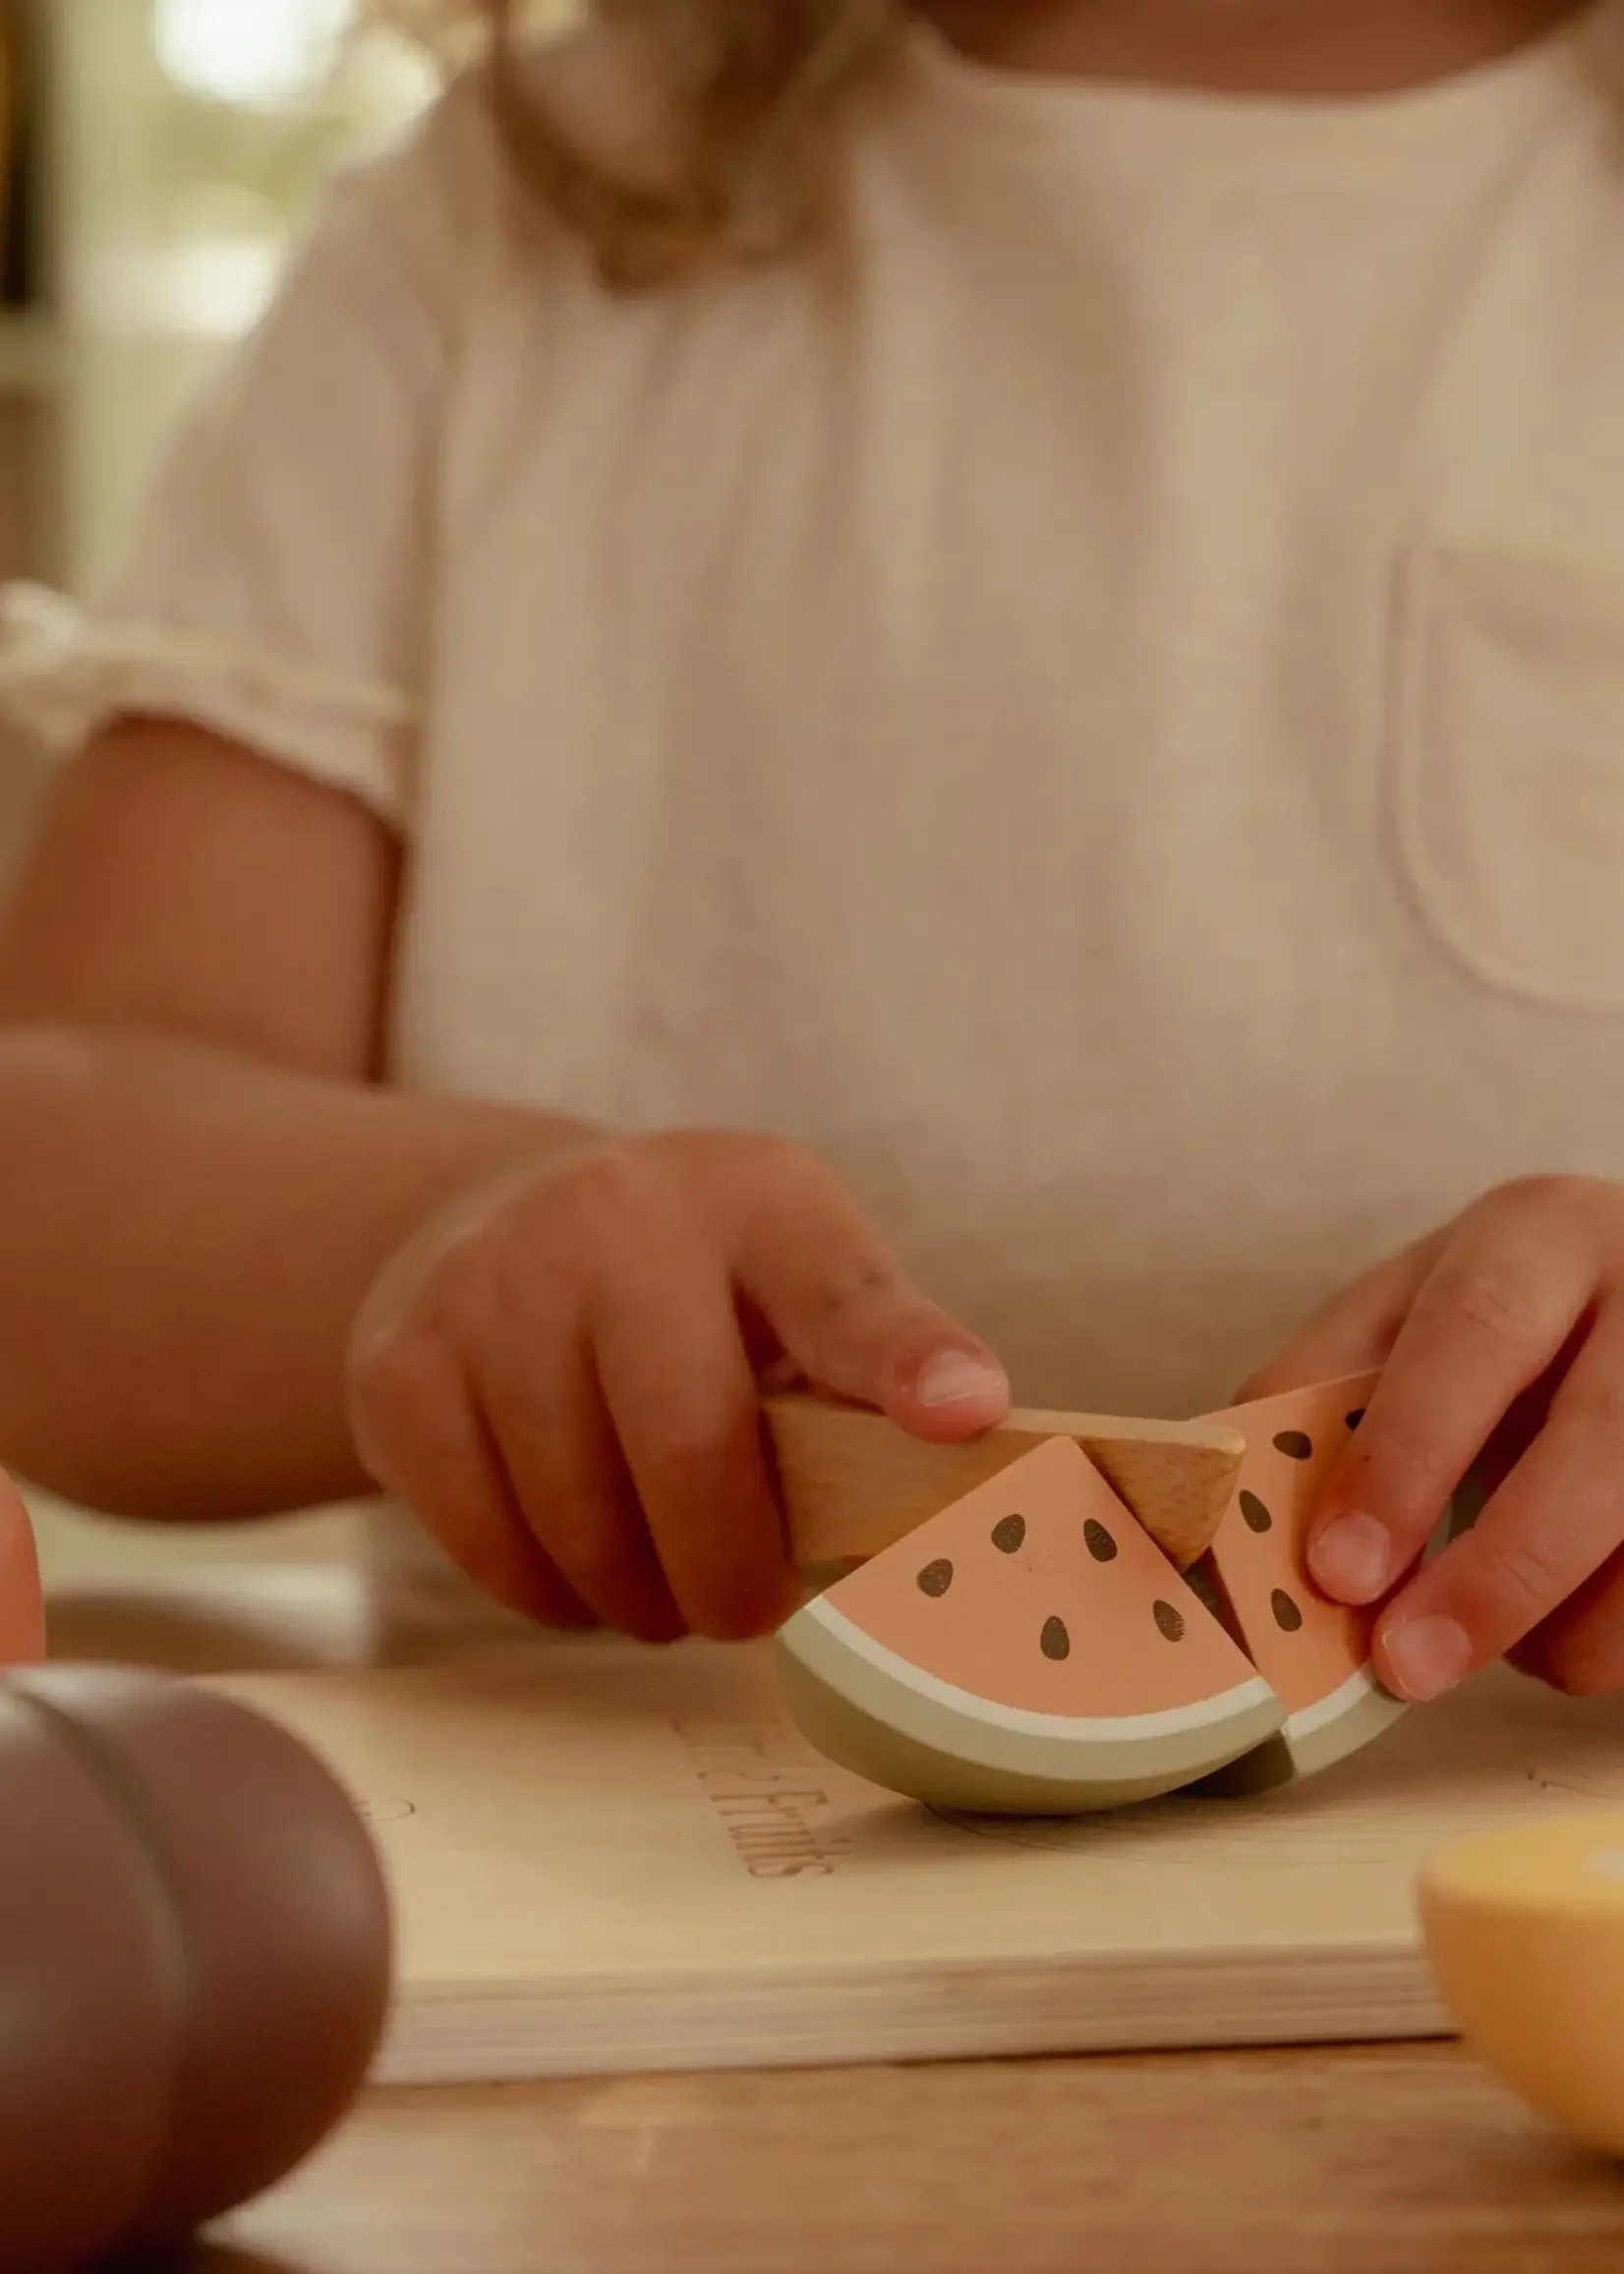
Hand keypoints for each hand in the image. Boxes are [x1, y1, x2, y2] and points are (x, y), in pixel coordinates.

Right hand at [344, 1131, 1007, 1643]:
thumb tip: (968, 1453)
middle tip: (744, 1607)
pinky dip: (549, 1594)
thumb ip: (871, 1366)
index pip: (841, 1288)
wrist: (494, 1224)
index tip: (963, 1413)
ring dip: (637, 1598)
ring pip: (582, 1525)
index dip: (904, 1359)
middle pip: (690, 1449)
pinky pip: (493, 1552)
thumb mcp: (796, 1279)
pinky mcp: (398, 1368)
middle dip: (730, 1575)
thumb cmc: (691, 1286)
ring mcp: (488, 1285)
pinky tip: (572, 1549)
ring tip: (657, 1572)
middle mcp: (613, 1219)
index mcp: (754, 1199)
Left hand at [1238, 1176, 1623, 1703]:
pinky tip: (1573, 1626)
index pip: (1471, 1334)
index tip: (1338, 1570)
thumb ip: (1329, 1398)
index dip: (1405, 1456)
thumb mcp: (1412, 1321)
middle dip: (1497, 1571)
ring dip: (1564, 1627)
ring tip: (1494, 1652)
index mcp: (1537, 1235)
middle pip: (1600, 1446)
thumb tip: (1232, 1514)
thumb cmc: (1507, 1328)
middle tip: (1405, 1663)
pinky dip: (1613, 1636)